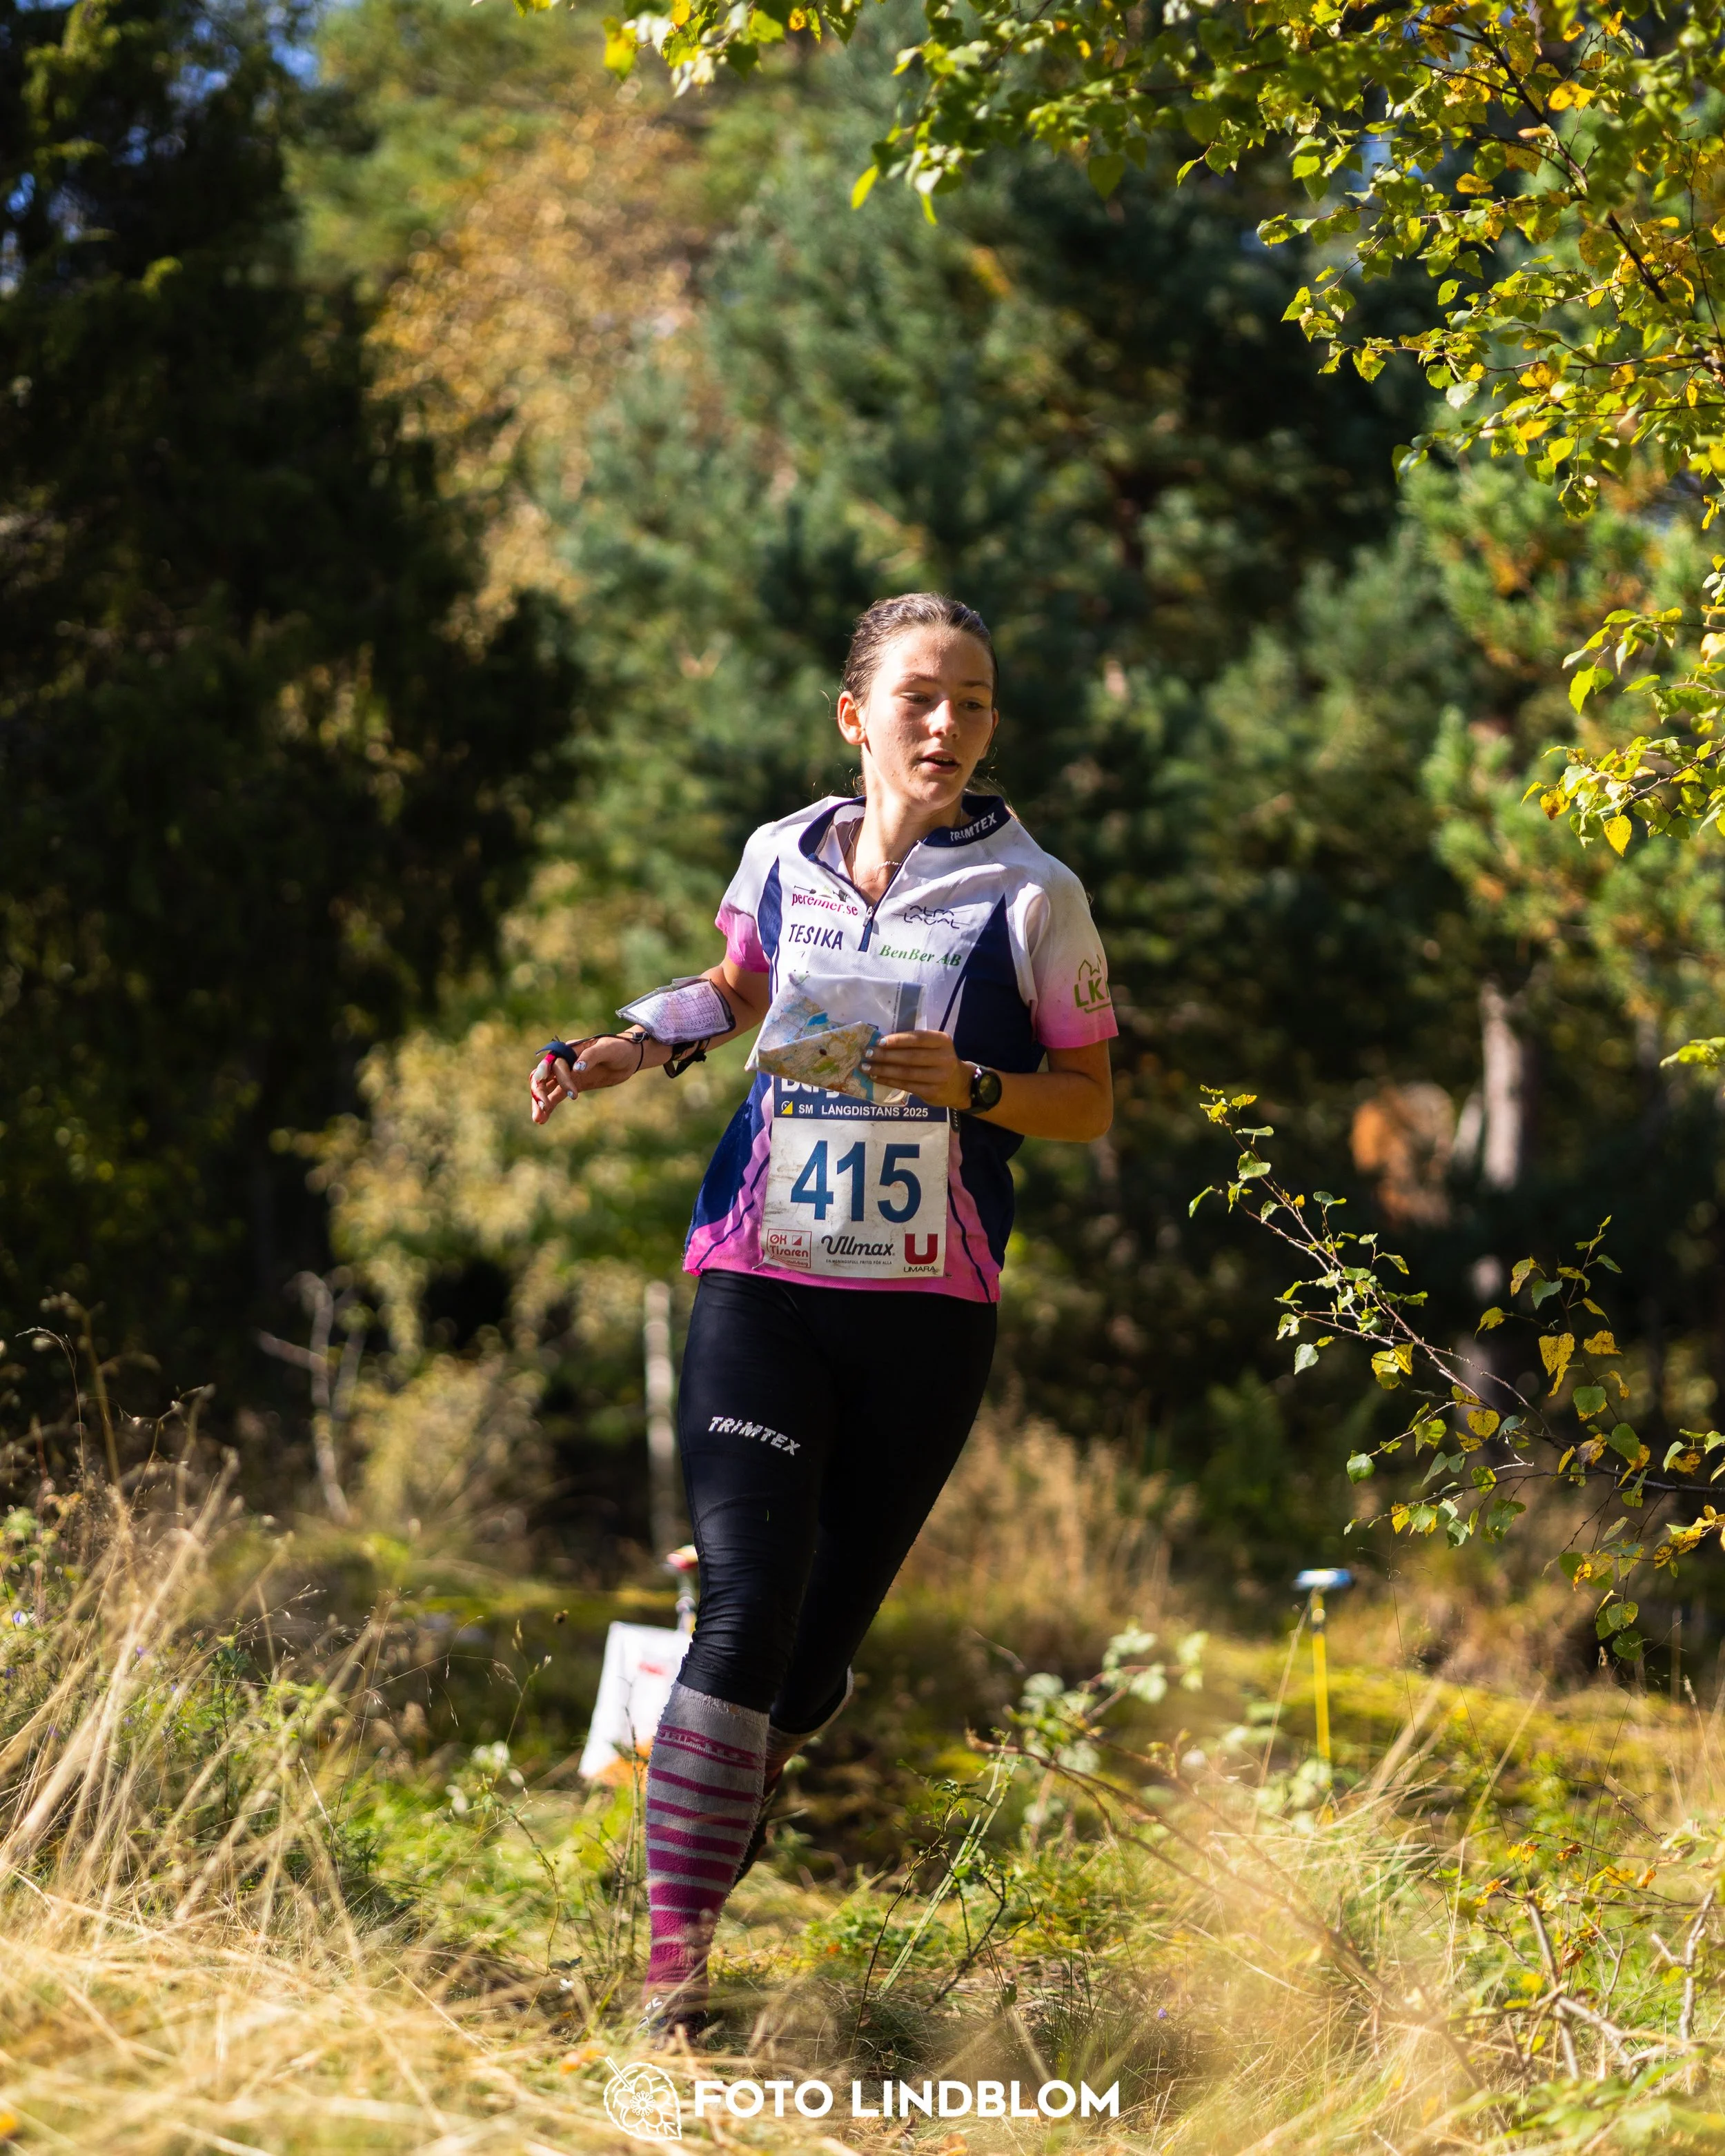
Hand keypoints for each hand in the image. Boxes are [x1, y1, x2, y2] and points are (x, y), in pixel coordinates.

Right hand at [528, 1034, 644, 1123]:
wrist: (629, 1057)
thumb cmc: (618, 1048)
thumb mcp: (607, 1048)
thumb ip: (591, 1056)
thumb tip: (577, 1068)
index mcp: (569, 1050)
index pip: (555, 1064)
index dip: (560, 1078)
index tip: (573, 1094)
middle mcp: (563, 1061)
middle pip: (542, 1076)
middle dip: (540, 1091)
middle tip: (544, 1106)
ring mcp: (566, 1075)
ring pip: (546, 1088)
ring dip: (539, 1102)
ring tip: (538, 1119)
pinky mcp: (572, 1085)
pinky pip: (555, 1096)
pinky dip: (548, 1107)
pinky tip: (542, 1120)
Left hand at [860, 1029, 968, 1109]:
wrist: (960, 1085)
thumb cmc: (940, 1061)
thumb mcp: (935, 1047)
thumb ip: (914, 1043)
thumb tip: (881, 1042)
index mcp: (943, 1041)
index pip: (917, 1038)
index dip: (897, 1040)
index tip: (878, 1041)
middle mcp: (944, 1058)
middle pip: (910, 1056)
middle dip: (885, 1055)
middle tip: (867, 1054)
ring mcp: (939, 1077)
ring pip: (906, 1073)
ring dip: (883, 1070)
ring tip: (866, 1067)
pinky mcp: (932, 1092)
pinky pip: (906, 1085)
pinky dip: (888, 1081)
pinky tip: (876, 1077)